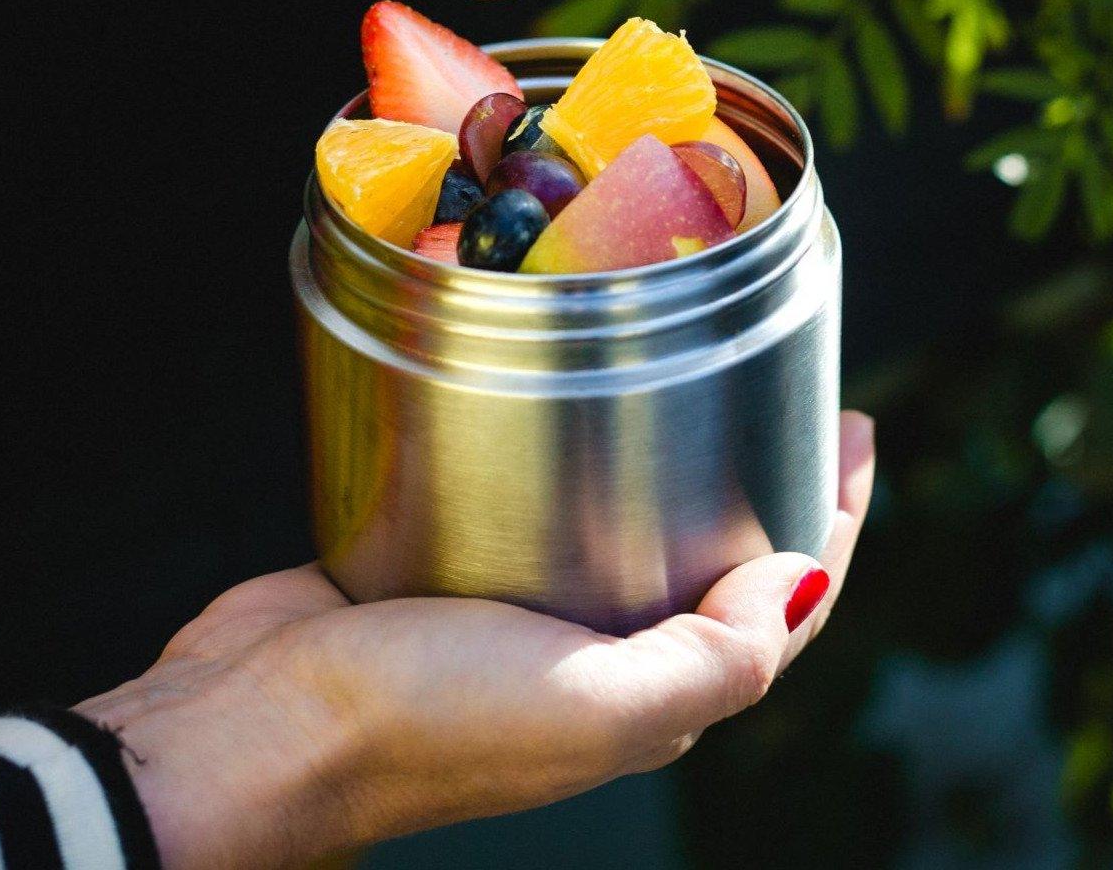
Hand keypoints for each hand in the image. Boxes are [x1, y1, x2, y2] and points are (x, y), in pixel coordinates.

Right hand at [77, 411, 873, 867]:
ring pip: (642, 531)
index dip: (836, 520)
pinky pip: (556, 510)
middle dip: (775, 484)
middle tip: (800, 392)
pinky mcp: (466, 571)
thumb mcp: (587, 705)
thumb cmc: (420, 723)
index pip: (786, 605)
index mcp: (652, 696)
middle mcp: (606, 659)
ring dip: (689, 467)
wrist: (255, 730)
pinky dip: (593, 461)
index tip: (858, 431)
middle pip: (724, 562)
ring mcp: (536, 615)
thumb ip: (710, 659)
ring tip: (714, 382)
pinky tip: (589, 404)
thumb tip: (804, 583)